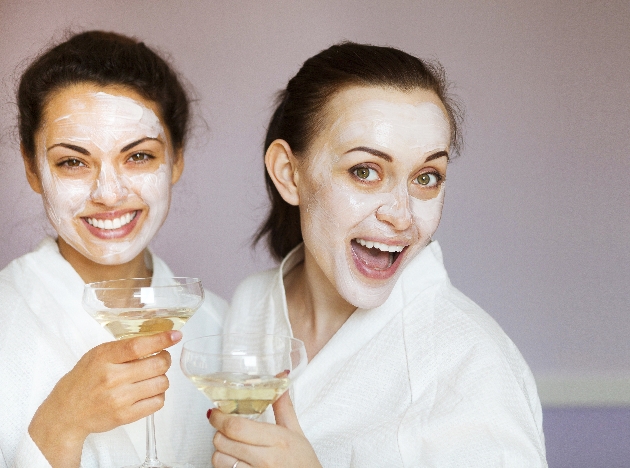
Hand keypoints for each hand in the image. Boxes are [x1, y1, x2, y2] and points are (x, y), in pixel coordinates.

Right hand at [29, 330, 181, 467]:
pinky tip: (149, 391)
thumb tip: (157, 339)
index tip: (175, 335)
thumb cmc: (84, 379)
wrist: (66, 412)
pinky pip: (158, 402)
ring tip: (152, 376)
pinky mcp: (126, 416)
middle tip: (161, 358)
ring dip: (162, 378)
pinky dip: (158, 395)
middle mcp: (113, 378)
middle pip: (157, 365)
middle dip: (165, 359)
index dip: (161, 339)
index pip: (139, 346)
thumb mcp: (98, 355)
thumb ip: (123, 348)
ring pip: (162, 383)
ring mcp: (120, 399)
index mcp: (104, 358)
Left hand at [209, 392, 321, 467]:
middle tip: (226, 428)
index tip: (215, 412)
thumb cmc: (303, 463)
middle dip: (219, 432)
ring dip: (221, 450)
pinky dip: (226, 464)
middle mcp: (265, 459)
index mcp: (277, 439)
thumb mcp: (295, 432)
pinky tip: (237, 460)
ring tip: (232, 446)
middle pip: (222, 441)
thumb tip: (280, 377)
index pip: (236, 427)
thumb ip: (283, 405)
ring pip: (219, 459)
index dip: (219, 418)